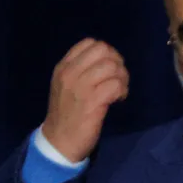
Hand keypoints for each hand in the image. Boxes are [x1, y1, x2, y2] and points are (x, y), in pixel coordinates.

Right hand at [41, 38, 129, 162]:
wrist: (60, 140)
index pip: (90, 43)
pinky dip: (122, 91)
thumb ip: (81, 70)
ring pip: (112, 67)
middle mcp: (70, 73)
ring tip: (119, 91)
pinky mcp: (92, 102)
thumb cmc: (67, 113)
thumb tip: (108, 60)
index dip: (107, 53)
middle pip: (104, 51)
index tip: (110, 69)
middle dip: (118, 63)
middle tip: (118, 79)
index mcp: (63, 66)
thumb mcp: (66, 85)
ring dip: (122, 78)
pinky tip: (118, 100)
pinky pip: (115, 85)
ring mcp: (80, 87)